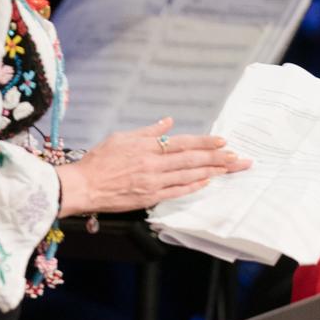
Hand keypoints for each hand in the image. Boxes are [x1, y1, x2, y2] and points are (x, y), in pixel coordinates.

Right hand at [56, 117, 250, 215]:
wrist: (83, 186)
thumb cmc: (99, 161)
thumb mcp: (122, 138)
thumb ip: (148, 132)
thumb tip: (167, 122)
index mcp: (147, 147)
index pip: (183, 143)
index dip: (204, 142)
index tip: (223, 141)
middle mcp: (153, 164)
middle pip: (191, 159)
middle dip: (217, 158)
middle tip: (237, 157)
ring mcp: (152, 182)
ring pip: (188, 175)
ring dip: (211, 171)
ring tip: (229, 169)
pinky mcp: (149, 197)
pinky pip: (176, 192)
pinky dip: (193, 186)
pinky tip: (206, 182)